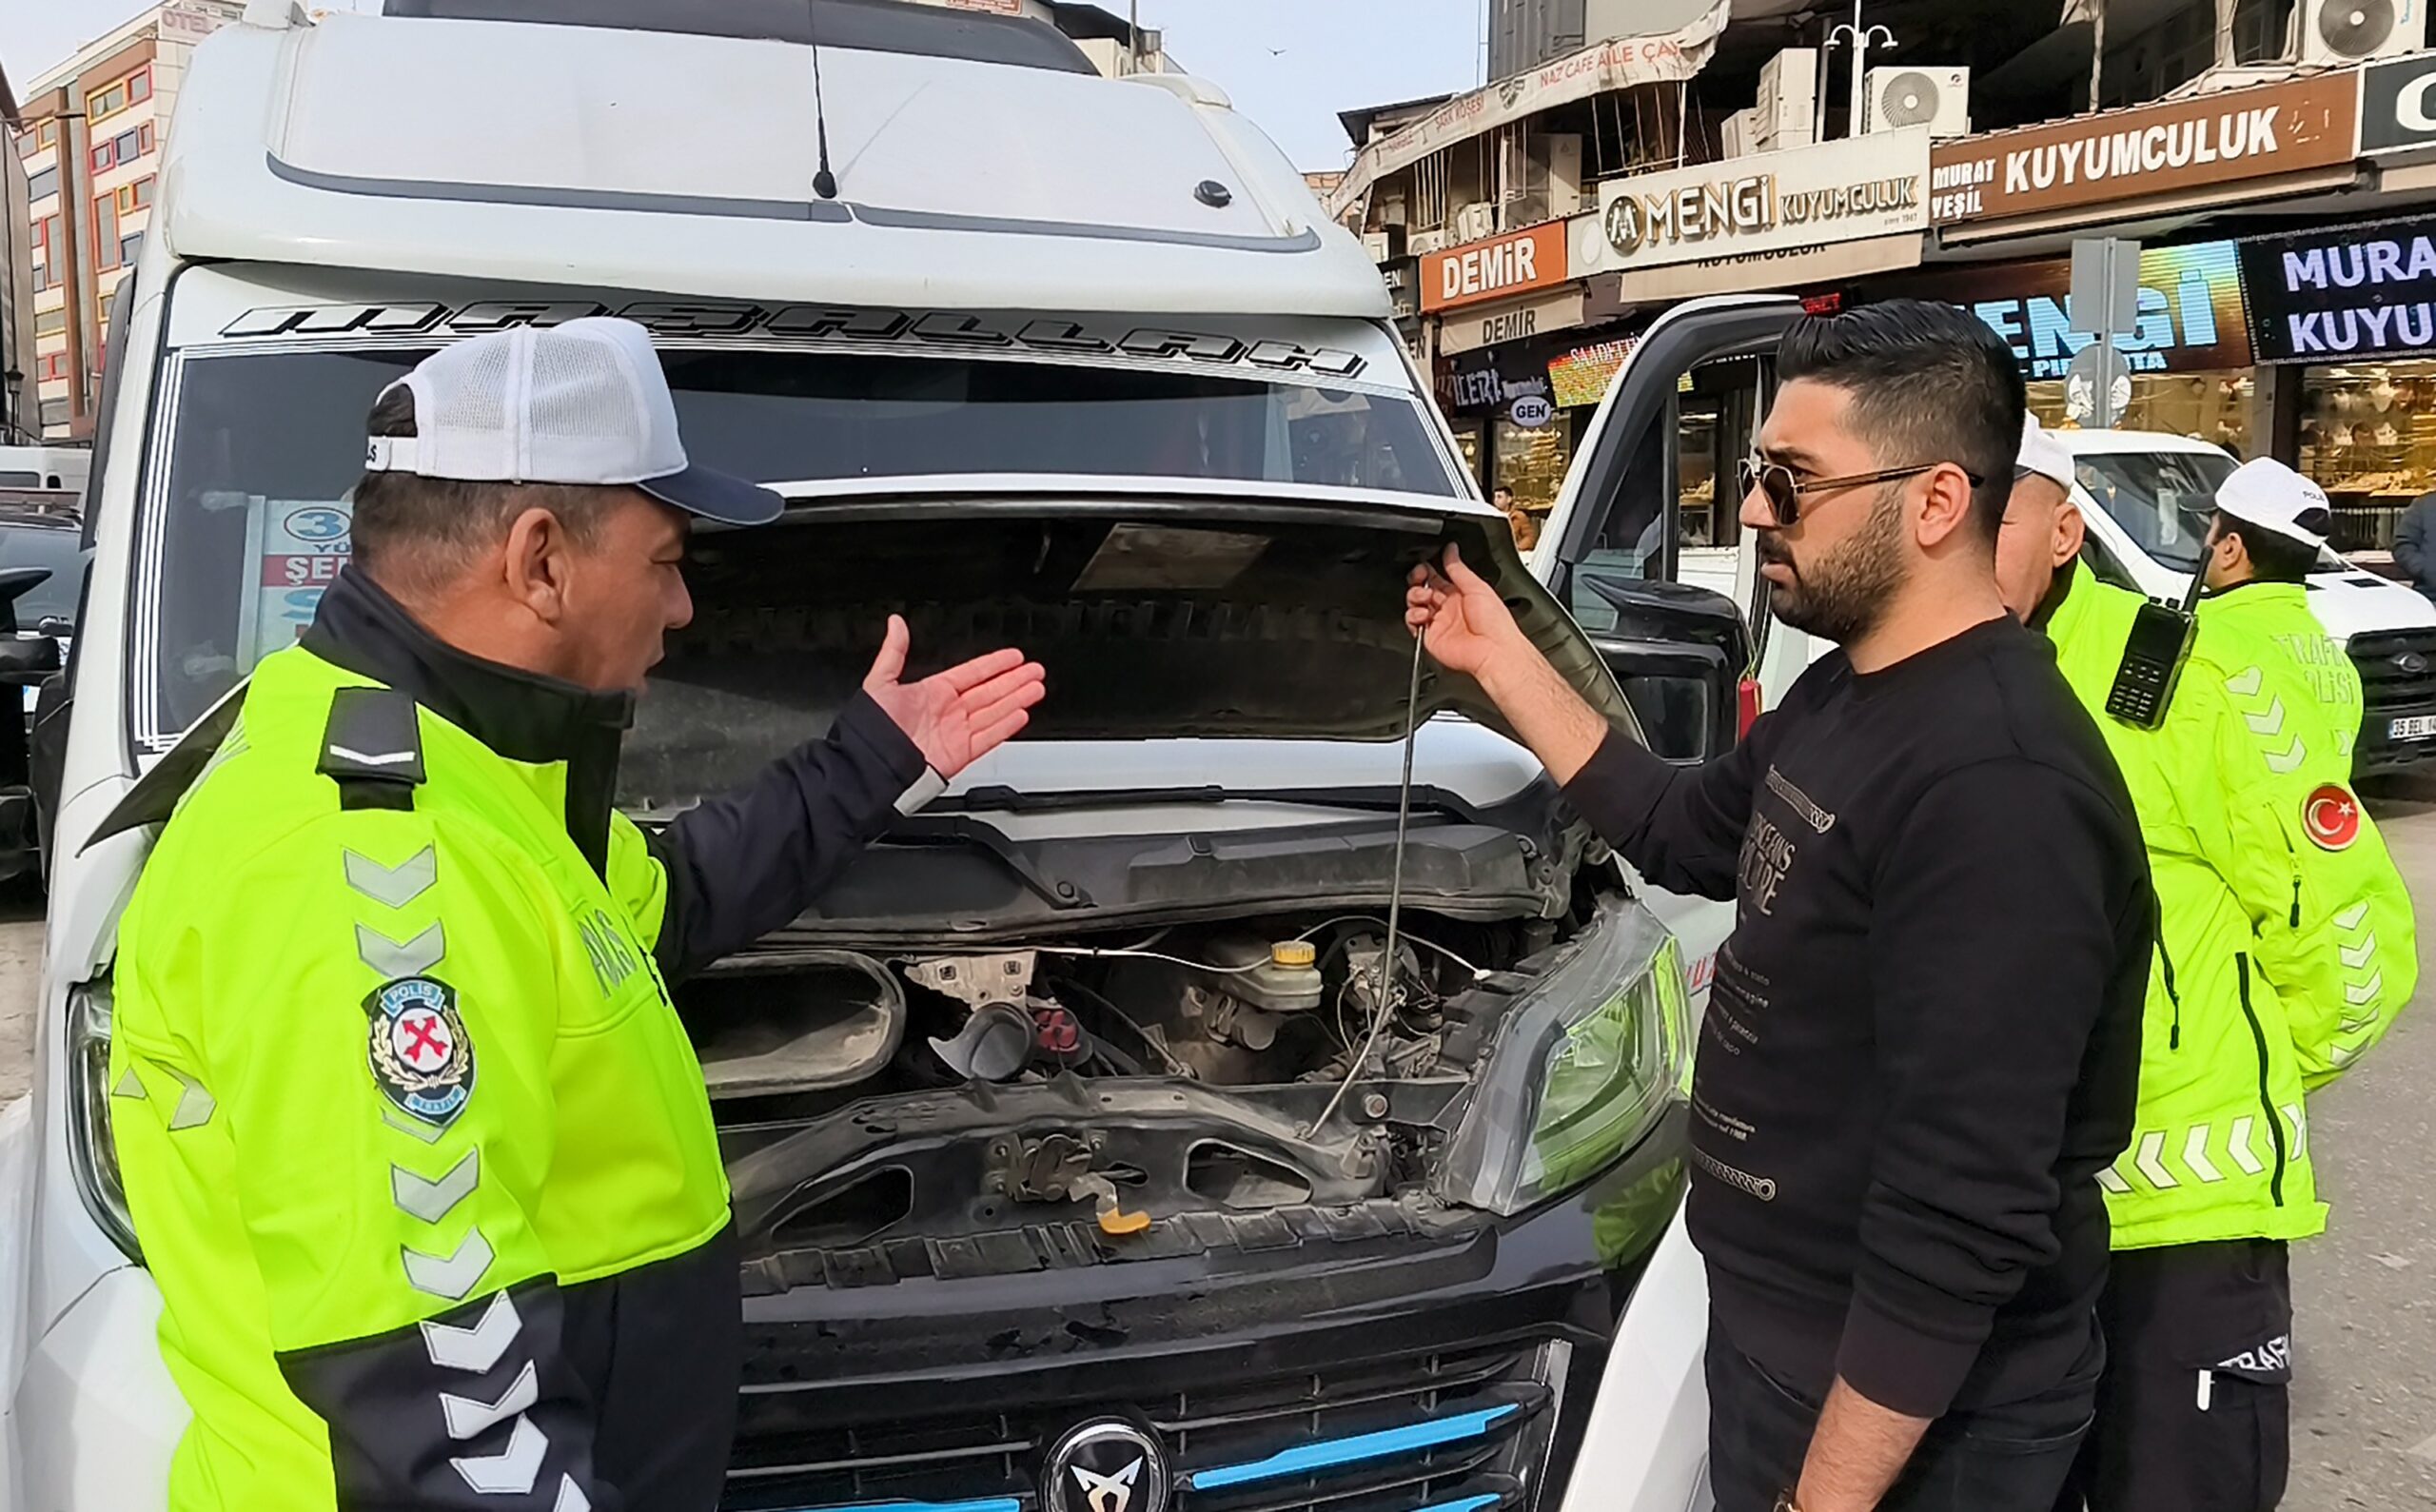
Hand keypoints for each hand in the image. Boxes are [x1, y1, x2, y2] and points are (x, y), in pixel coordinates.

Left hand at [861, 615, 1046, 777]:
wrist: (872, 763)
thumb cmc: (872, 727)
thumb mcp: (880, 681)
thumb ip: (893, 652)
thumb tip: (896, 623)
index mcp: (932, 692)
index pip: (972, 673)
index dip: (994, 664)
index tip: (1014, 656)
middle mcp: (948, 711)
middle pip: (990, 691)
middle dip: (1015, 680)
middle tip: (1035, 670)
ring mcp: (956, 732)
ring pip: (995, 711)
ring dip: (1017, 699)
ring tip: (1037, 687)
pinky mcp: (961, 753)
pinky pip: (989, 737)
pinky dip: (1006, 726)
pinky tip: (1021, 714)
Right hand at [1405, 543, 1527, 681]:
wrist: (1494, 651)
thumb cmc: (1495, 623)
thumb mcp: (1477, 586)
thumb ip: (1458, 568)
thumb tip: (1451, 549)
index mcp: (1461, 594)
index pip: (1438, 577)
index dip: (1428, 569)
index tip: (1424, 563)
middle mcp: (1449, 608)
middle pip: (1423, 588)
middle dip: (1417, 580)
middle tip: (1419, 576)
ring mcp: (1439, 623)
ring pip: (1415, 604)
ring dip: (1415, 595)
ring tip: (1424, 596)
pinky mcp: (1430, 637)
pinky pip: (1413, 624)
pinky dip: (1413, 616)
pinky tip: (1424, 613)